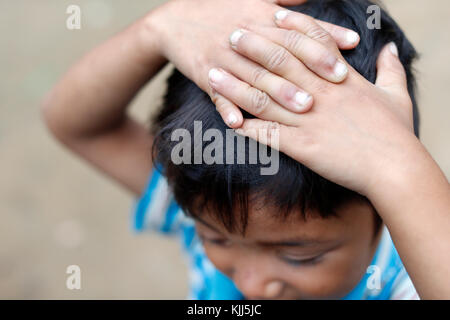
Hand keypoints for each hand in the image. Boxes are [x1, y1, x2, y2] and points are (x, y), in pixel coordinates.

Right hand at [144, 0, 359, 126]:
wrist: (175, 21)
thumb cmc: (221, 11)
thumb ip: (286, 1)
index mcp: (260, 17)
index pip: (296, 29)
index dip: (321, 42)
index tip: (347, 55)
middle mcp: (245, 37)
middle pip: (279, 54)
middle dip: (306, 71)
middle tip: (332, 87)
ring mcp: (223, 58)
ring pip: (254, 77)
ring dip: (277, 94)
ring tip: (301, 110)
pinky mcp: (204, 74)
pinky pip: (216, 94)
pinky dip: (227, 108)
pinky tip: (239, 123)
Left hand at [221, 40, 419, 197]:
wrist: (395, 167)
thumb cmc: (397, 132)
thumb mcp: (397, 95)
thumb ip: (392, 69)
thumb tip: (392, 48)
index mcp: (339, 79)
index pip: (310, 44)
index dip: (288, 28)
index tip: (270, 17)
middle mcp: (319, 94)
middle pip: (279, 64)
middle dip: (252, 49)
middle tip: (230, 37)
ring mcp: (308, 120)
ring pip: (264, 98)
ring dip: (236, 87)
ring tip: (213, 76)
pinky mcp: (303, 146)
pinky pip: (267, 135)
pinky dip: (246, 128)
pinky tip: (228, 122)